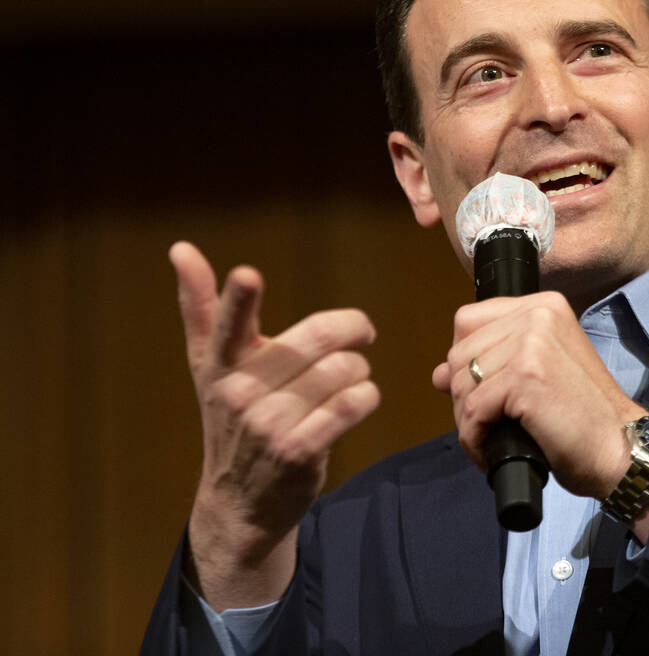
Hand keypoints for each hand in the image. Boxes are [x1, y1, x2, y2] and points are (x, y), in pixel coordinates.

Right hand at [170, 242, 378, 608]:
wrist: (239, 501)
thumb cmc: (230, 416)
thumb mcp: (210, 364)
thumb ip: (200, 306)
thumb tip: (181, 248)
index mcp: (220, 363)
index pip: (228, 324)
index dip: (239, 299)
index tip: (247, 274)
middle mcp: (239, 393)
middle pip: (319, 338)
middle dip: (353, 328)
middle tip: (362, 332)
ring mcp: (268, 425)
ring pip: (343, 370)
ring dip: (359, 368)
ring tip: (351, 375)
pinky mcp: (299, 452)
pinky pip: (353, 404)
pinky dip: (366, 395)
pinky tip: (358, 398)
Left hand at [432, 291, 641, 501]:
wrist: (619, 448)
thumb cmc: (583, 417)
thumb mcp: (537, 374)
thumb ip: (492, 363)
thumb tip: (438, 374)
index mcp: (543, 306)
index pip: (468, 320)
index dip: (465, 360)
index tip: (483, 389)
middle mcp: (537, 315)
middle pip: (459, 353)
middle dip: (463, 396)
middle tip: (488, 424)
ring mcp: (532, 343)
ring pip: (460, 383)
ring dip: (467, 421)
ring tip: (491, 439)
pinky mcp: (525, 376)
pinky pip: (472, 410)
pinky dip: (474, 438)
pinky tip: (491, 450)